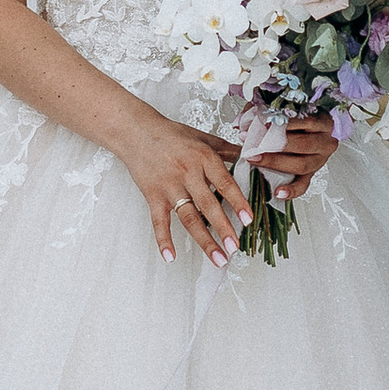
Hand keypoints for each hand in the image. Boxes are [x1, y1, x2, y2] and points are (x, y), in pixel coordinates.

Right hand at [122, 114, 249, 264]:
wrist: (137, 132)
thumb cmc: (172, 135)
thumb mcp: (204, 138)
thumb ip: (227, 150)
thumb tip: (251, 157)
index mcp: (203, 158)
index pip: (225, 183)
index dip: (238, 202)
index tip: (248, 219)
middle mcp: (187, 173)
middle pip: (208, 205)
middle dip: (223, 228)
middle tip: (235, 247)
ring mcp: (170, 187)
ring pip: (189, 218)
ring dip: (204, 240)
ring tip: (217, 258)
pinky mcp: (153, 196)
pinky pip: (159, 222)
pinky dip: (163, 240)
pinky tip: (170, 257)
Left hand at [249, 118, 338, 193]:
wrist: (312, 132)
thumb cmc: (297, 120)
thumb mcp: (283, 109)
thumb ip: (262, 110)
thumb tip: (239, 123)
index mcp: (323, 122)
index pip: (307, 121)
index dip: (285, 123)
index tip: (265, 122)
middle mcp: (325, 142)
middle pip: (304, 144)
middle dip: (277, 145)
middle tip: (256, 144)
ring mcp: (320, 160)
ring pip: (302, 165)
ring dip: (277, 163)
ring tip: (257, 160)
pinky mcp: (312, 175)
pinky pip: (303, 185)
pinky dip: (291, 190)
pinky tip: (278, 192)